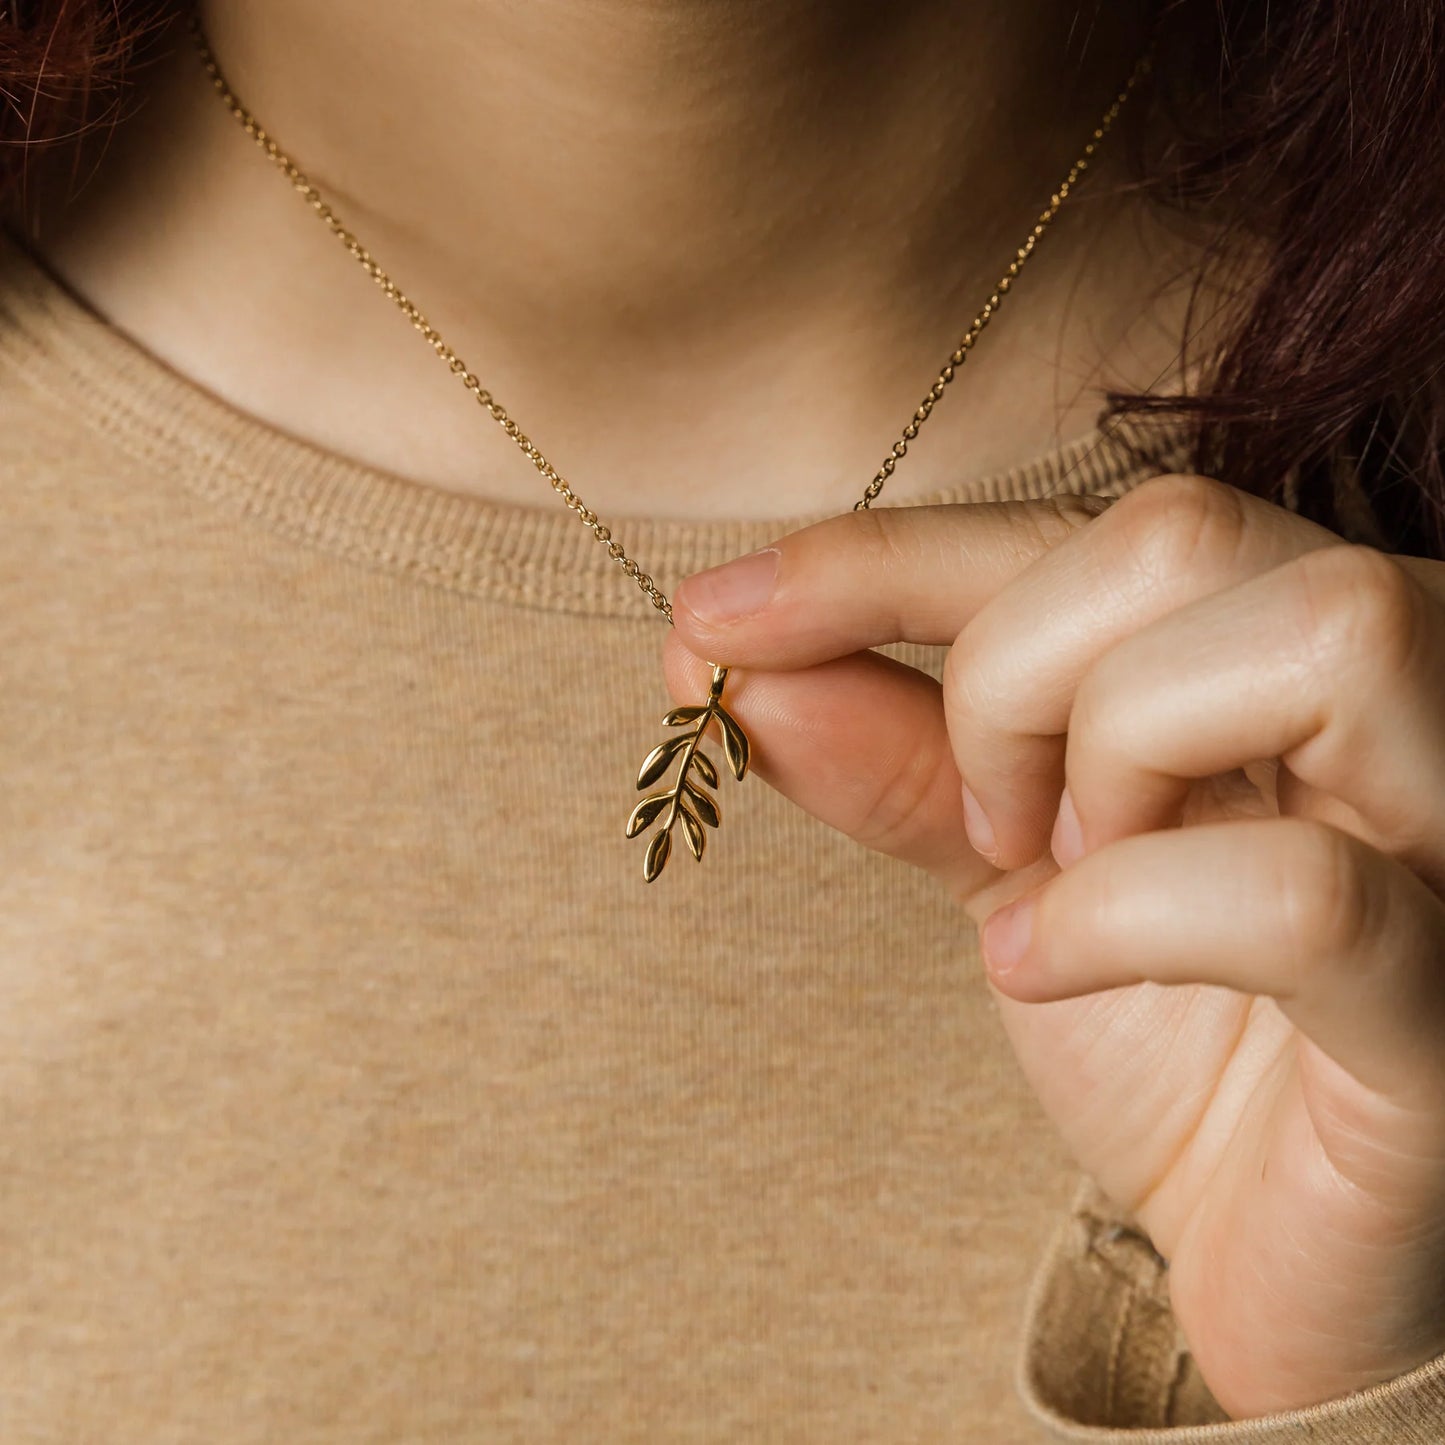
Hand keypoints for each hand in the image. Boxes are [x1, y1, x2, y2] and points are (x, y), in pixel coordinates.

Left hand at [667, 474, 1444, 1419]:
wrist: (1275, 1247)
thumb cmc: (1165, 1033)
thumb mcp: (1007, 861)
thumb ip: (892, 750)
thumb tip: (723, 654)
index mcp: (1283, 646)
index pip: (1078, 528)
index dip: (879, 556)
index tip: (712, 617)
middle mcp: (1413, 698)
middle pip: (1187, 534)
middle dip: (1008, 673)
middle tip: (984, 821)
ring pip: (1316, 634)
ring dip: (1106, 758)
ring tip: (1059, 880)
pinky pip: (1305, 894)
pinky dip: (1122, 916)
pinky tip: (1041, 966)